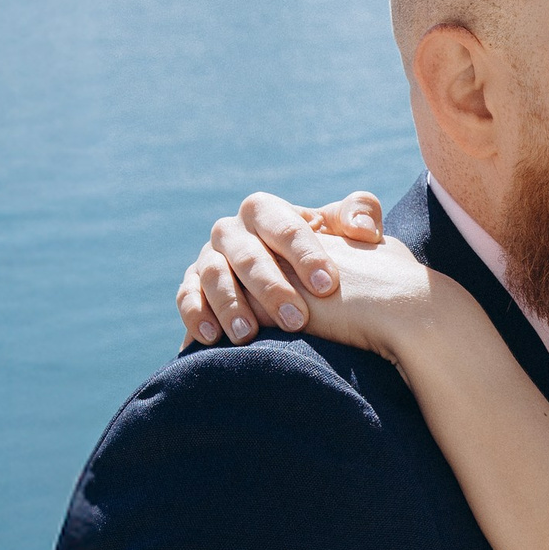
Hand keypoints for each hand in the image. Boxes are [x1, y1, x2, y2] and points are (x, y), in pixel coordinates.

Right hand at [178, 189, 384, 345]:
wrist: (291, 280)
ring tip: (249, 335)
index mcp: (265, 210)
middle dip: (271, 288)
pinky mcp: (191, 286)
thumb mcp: (344, 232)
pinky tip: (212, 339)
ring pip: (212, 275)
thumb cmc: (321, 255)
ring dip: (230, 305)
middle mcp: (231, 230)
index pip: (282, 226)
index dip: (304, 254)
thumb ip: (361, 213)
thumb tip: (362, 229)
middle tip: (296, 321)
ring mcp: (208, 258)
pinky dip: (196, 315)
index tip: (328, 286)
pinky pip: (186, 297)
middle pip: (246, 254)